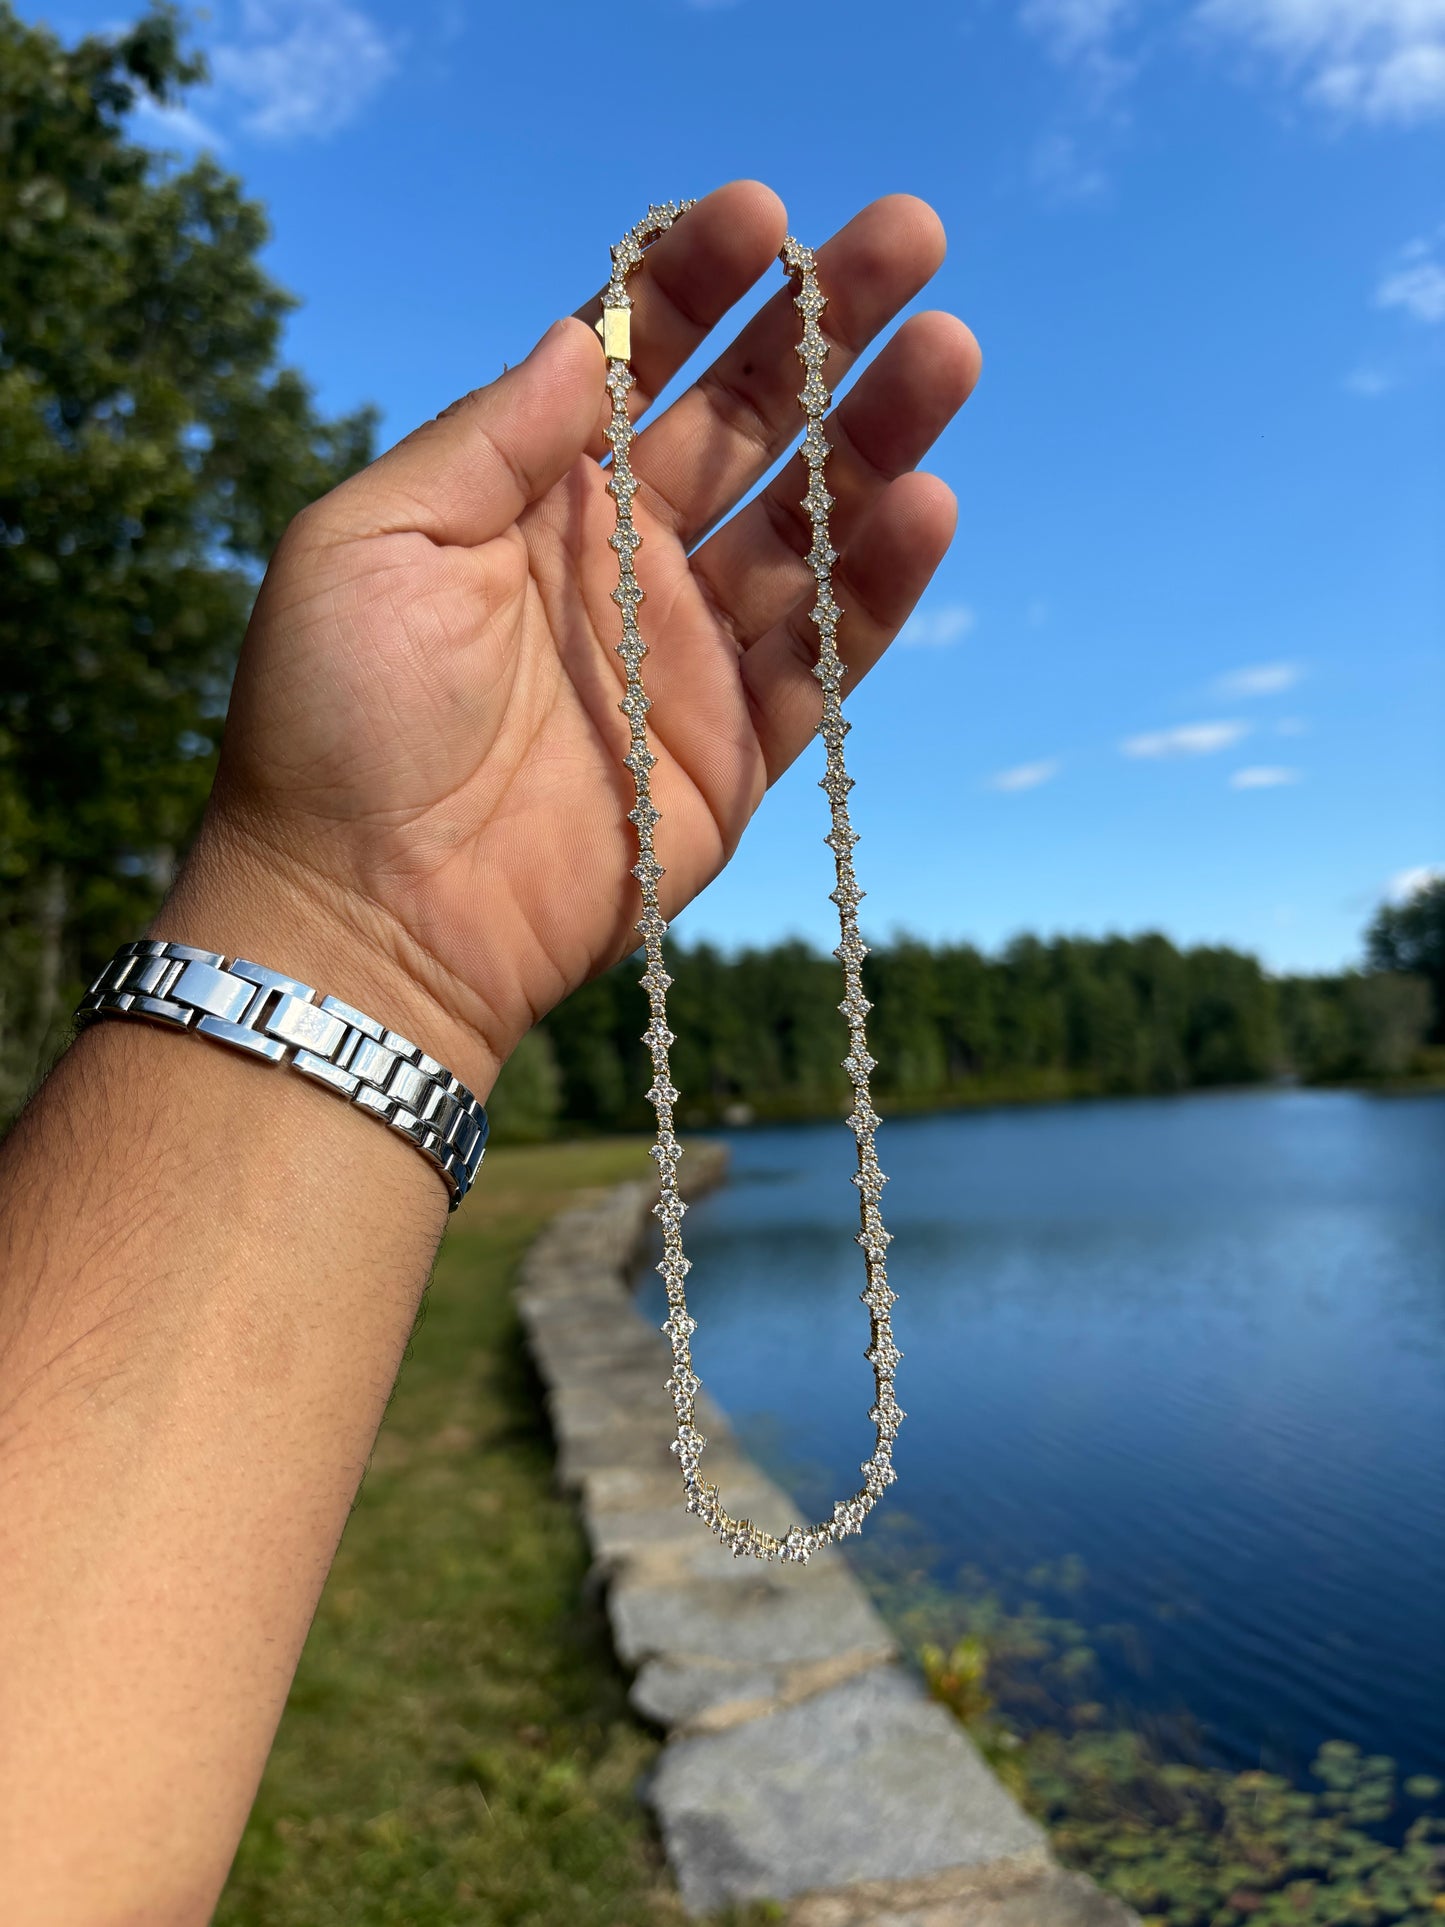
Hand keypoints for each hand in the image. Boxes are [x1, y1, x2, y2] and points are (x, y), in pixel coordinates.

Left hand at [166, 183, 980, 1095]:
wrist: (366, 919)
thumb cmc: (336, 724)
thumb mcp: (370, 543)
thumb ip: (484, 440)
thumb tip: (578, 337)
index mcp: (532, 498)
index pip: (635, 363)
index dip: (699, 287)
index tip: (761, 217)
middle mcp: (623, 562)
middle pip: (747, 423)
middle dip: (825, 330)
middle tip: (910, 241)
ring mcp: (689, 658)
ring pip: (807, 528)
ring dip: (878, 440)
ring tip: (945, 356)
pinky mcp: (736, 755)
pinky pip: (823, 662)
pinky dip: (875, 590)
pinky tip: (923, 506)